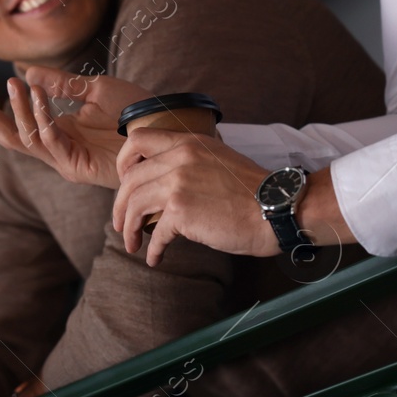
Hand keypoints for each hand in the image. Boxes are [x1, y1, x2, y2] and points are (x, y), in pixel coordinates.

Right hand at [0, 67, 150, 188]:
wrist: (165, 125)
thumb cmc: (136, 110)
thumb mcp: (94, 89)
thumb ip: (61, 84)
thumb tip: (27, 74)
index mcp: (59, 130)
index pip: (16, 126)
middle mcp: (59, 148)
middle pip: (12, 138)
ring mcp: (67, 159)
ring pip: (28, 139)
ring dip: (17, 111)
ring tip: (12, 85)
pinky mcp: (78, 166)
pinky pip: (52, 142)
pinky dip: (42, 119)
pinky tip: (37, 97)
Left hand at [113, 130, 276, 266]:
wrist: (276, 209)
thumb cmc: (252, 191)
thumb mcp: (219, 159)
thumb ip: (190, 162)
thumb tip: (165, 182)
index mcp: (188, 142)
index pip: (138, 139)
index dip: (123, 162)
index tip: (123, 183)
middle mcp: (179, 158)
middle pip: (130, 179)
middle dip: (120, 205)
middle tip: (121, 223)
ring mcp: (178, 183)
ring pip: (134, 205)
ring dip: (129, 228)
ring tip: (132, 243)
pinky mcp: (181, 211)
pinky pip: (155, 233)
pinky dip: (152, 249)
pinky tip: (155, 258)